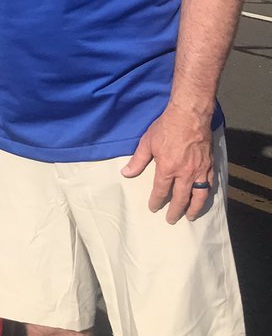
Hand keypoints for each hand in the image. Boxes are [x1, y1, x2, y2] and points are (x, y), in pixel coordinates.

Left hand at [121, 105, 215, 223]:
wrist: (190, 115)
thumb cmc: (166, 127)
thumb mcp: (147, 143)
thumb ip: (137, 161)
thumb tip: (126, 174)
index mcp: (168, 169)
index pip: (161, 191)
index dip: (156, 201)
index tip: (153, 208)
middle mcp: (185, 173)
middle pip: (181, 198)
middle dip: (176, 211)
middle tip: (172, 220)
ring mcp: (200, 170)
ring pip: (199, 195)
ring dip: (195, 208)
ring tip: (191, 216)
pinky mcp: (210, 165)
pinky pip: (210, 184)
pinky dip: (207, 194)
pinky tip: (204, 197)